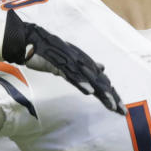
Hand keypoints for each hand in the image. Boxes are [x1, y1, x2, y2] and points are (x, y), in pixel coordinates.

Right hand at [1, 10, 123, 113]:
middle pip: (100, 81)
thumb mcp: (69, 59)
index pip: (101, 80)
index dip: (111, 94)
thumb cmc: (48, 50)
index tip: (120, 109)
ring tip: (112, 105)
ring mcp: (69, 60)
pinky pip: (71, 74)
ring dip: (101, 93)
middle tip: (122, 112)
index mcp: (84, 61)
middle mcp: (80, 60)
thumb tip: (102, 68)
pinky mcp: (58, 62)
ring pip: (89, 79)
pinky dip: (80, 82)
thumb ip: (86, 65)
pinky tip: (89, 92)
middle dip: (112, 97)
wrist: (27, 38)